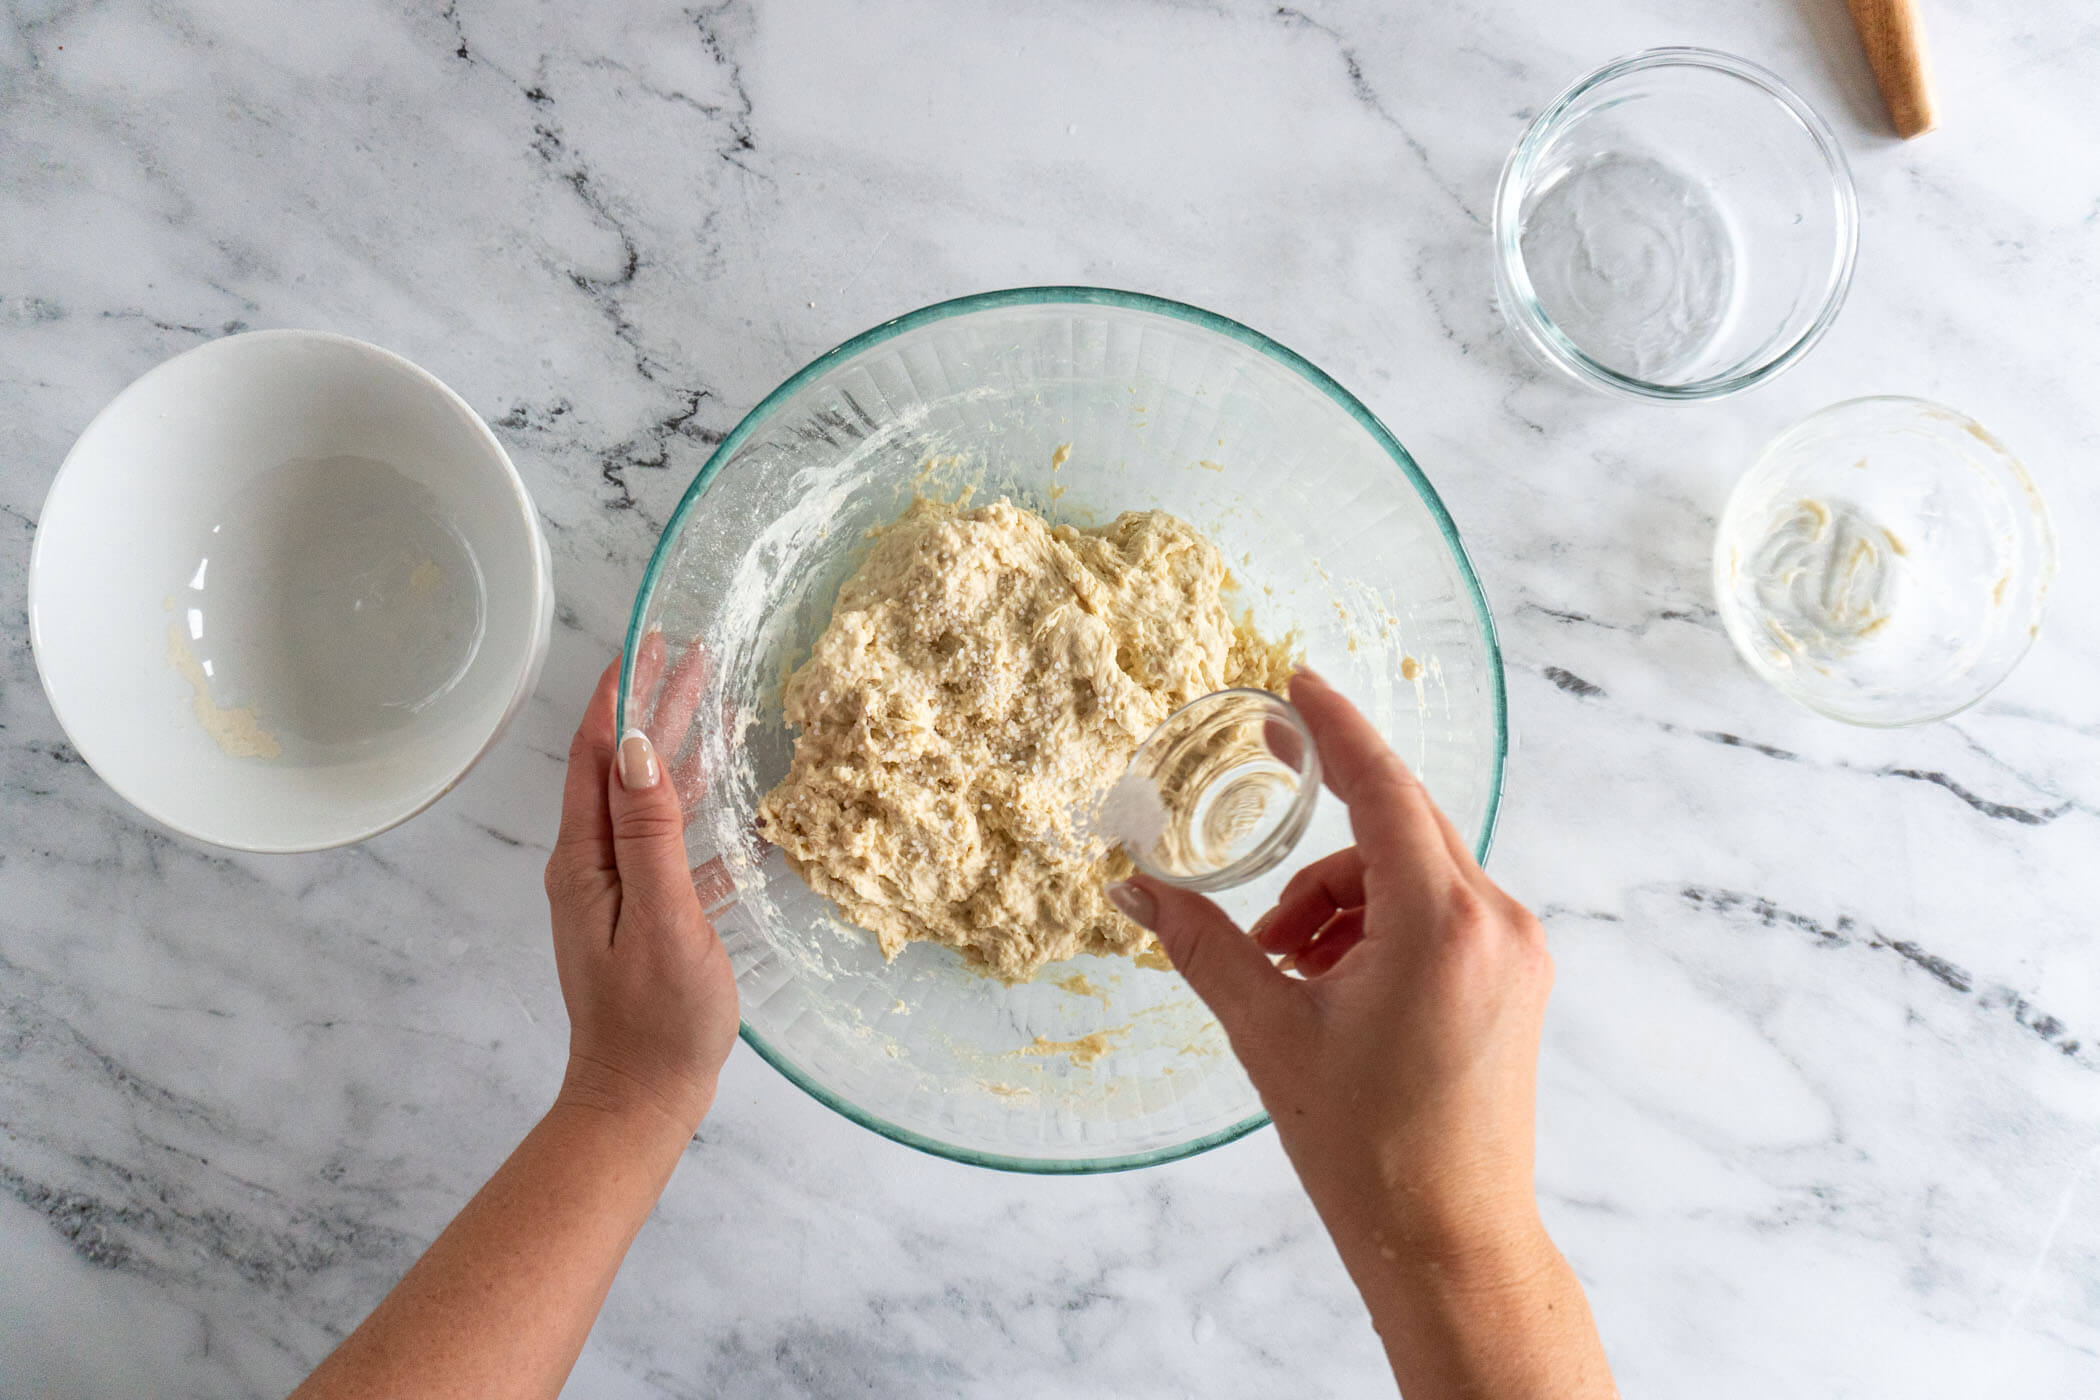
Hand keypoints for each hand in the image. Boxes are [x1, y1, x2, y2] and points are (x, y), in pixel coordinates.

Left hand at [544, 641, 737, 1137]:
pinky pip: (676, 845)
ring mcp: (621, 892)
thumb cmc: (655, 1018)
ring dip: (681, 751)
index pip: (598, 753)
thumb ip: (652, 833)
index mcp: (586, 860)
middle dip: (657, 708)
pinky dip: (705, 812)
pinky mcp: (651, 917)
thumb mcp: (662, 918)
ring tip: (719, 703)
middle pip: (624, 768)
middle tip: (696, 653)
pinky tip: (743, 806)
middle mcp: (595, 866)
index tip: (649, 640)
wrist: (643, 1102)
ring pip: (651, 801)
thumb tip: (637, 747)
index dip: (622, 693)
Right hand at [1108, 670, 1552, 1265]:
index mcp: (1441, 923)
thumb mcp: (1270, 1033)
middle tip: (1261, 774)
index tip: (1294, 680)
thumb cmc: (1367, 1150)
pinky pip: (1439, 909)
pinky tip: (1326, 978)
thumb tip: (1135, 890)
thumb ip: (1204, 945)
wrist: (1452, 1242)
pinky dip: (1376, 922)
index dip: (1332, 726)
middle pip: (1399, 823)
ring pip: (1415, 869)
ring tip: (1281, 962)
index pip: (1382, 787)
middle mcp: (1496, 921)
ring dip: (1340, 892)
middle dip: (1322, 821)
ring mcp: (1515, 951)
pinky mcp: (1516, 979)